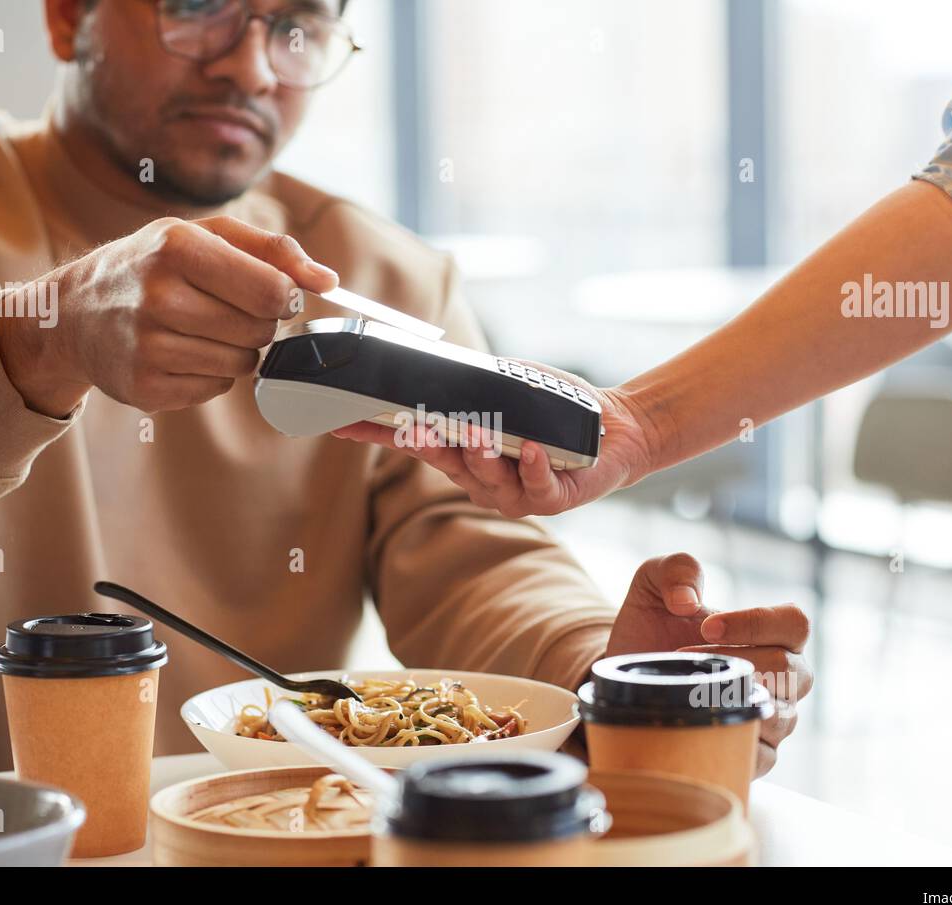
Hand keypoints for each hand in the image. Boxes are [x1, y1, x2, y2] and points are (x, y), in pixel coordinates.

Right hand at [0, 216, 337, 415]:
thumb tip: (328, 281)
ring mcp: (148, 347)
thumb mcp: (204, 235)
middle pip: (261, 330)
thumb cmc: (153, 265)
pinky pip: (216, 388)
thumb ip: (273, 250)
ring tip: (199, 329)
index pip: (273, 291)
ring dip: (235, 349)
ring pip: (243, 363)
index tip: (272, 293)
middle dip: (258, 323)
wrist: (74, 312)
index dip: (284, 297)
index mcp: (178, 247)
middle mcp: (159, 296)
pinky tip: (180, 352)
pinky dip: (210, 373)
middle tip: (225, 309)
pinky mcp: (146, 388)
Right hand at [332, 364, 660, 517]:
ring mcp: (515, 492)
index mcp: (462, 452)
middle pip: (444, 462)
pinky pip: (537, 486)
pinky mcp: (553, 497)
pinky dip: (530, 467)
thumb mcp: (504, 385)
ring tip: (478, 432)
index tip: (341, 423)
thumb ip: (469, 381)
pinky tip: (528, 450)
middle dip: (430, 445)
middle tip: (418, 427)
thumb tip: (431, 359)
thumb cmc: (550, 407)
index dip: (377, 434)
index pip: (411, 441)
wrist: (610, 427)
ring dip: (480, 454)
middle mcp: (481, 478)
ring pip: (487, 480)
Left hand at [605, 553, 812, 776]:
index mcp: (773, 633)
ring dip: (730, 702)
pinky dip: (733, 742)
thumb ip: (676, 570)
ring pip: (781, 716)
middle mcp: (784, 676)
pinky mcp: (754, 753)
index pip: (795, 623)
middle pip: (791, 670)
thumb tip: (686, 601)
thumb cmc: (651, 628)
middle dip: (736, 663)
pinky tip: (698, 726)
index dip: (757, 623)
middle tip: (682, 659)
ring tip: (685, 692)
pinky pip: (764, 756)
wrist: (626, 677)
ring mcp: (774, 717)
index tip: (707, 627)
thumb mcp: (652, 586)